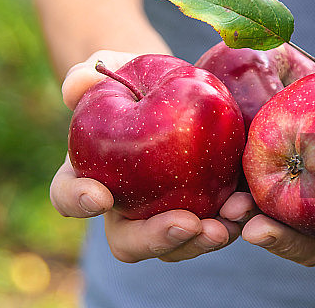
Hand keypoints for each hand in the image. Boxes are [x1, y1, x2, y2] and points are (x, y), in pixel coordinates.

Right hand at [51, 50, 256, 262]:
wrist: (174, 87)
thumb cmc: (132, 79)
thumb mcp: (108, 68)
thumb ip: (87, 74)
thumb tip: (78, 83)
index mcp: (88, 179)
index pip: (70, 197)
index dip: (78, 201)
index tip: (100, 196)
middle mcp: (124, 210)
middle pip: (129, 242)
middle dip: (157, 239)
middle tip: (186, 223)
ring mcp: (164, 217)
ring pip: (176, 247)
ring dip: (200, 242)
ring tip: (223, 225)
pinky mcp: (203, 210)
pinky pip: (214, 227)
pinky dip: (231, 222)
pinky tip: (244, 207)